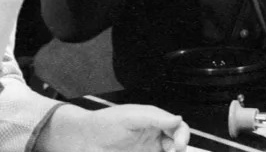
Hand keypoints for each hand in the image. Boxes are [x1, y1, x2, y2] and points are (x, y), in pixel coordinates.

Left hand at [44, 104, 188, 151]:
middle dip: (180, 147)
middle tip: (176, 151)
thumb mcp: (131, 116)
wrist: (83, 141)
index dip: (182, 135)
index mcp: (154, 121)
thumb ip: (155, 117)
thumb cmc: (104, 123)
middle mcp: (153, 137)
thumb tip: (177, 119)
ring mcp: (147, 150)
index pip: (177, 127)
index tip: (179, 144)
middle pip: (176, 143)